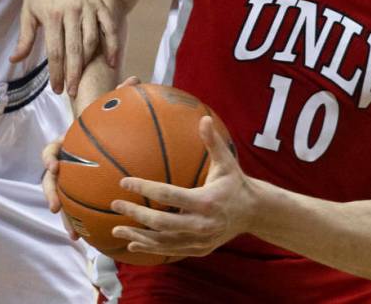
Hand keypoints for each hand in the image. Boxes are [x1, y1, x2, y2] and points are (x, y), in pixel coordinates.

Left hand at [10, 0, 118, 94]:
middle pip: (75, 50)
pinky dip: (112, 45)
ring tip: (84, 78)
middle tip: (71, 91)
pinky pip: (108, 27)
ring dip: (89, 63)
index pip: (55, 51)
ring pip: (92, 41)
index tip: (56, 88)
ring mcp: (88, 8)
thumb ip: (25, 37)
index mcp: (51, 16)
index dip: (56, 73)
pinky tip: (112, 61)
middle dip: (73, 74)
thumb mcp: (28, 10)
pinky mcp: (99, 5)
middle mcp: (71, 13)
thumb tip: (15, 61)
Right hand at [42, 75, 141, 239]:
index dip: (50, 158)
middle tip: (55, 206)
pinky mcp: (80, 191)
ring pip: (61, 198)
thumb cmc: (106, 121)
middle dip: (51, 193)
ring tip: (71, 233)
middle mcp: (64, 162)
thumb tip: (135, 79)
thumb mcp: (111, 109)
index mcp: (67, 142)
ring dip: (65, 216)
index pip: (51, 149)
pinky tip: (91, 238)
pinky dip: (82, 222)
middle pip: (50, 180)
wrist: (101, 133)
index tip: (55, 167)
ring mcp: (69, 178)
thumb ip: (121, 94)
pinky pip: (78, 207)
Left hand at [110, 117, 253, 257]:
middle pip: (161, 223)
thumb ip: (213, 142)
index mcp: (206, 201)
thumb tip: (204, 119)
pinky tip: (133, 244)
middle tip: (116, 204)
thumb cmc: (235, 183)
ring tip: (116, 230)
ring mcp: (200, 240)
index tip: (124, 182)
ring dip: (138, 236)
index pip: (168, 195)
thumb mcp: (226, 163)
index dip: (145, 189)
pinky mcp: (199, 249)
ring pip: (163, 242)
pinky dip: (151, 248)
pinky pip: (170, 250)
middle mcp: (202, 224)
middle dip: (136, 215)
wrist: (255, 213)